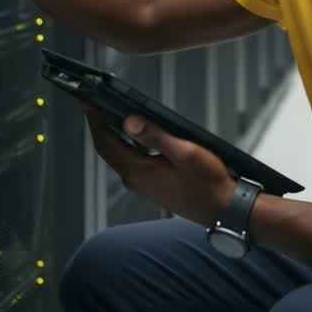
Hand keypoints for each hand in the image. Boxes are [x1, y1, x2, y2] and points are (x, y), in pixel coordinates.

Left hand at [85, 105, 236, 227]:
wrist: (223, 208)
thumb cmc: (208, 182)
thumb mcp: (184, 152)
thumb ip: (155, 135)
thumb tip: (129, 121)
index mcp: (138, 172)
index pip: (106, 142)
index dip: (95, 121)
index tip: (88, 103)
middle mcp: (135, 180)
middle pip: (108, 149)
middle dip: (99, 126)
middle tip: (94, 104)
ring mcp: (142, 185)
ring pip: (118, 156)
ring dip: (111, 135)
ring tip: (109, 114)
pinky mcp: (151, 186)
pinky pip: (129, 162)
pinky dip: (124, 146)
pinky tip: (132, 135)